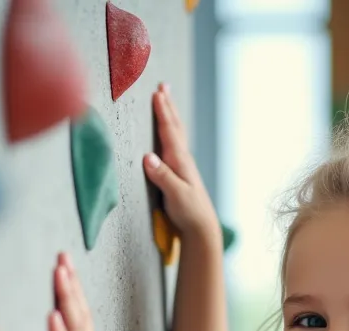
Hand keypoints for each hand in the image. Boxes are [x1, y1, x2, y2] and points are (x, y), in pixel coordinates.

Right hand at [144, 83, 220, 245]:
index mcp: (180, 161)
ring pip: (176, 133)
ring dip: (170, 115)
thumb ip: (162, 176)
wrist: (202, 227)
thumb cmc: (189, 212)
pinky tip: (169, 132)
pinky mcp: (180, 172)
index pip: (169, 131)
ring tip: (166, 100)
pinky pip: (174, 144)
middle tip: (163, 85)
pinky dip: (170, 131)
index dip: (163, 112)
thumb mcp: (175, 196)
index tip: (157, 93)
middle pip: (175, 127)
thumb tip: (147, 156)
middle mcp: (182, 159)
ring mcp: (182, 165)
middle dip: (168, 106)